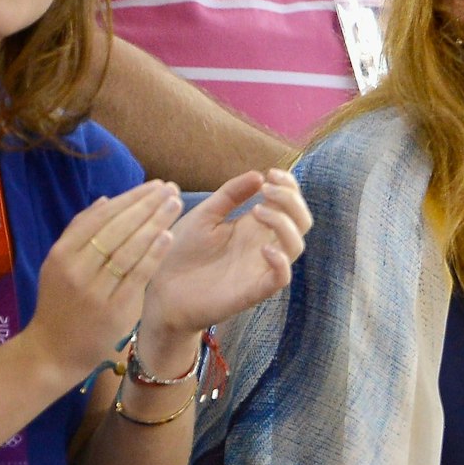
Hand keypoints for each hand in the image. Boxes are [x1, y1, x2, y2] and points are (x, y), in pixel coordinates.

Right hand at [25, 181, 184, 377]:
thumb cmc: (59, 304)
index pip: (100, 217)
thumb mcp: (57, 264)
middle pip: (117, 229)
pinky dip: (153, 255)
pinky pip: (137, 276)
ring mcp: (96, 291)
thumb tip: (106, 200)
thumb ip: (79, 231)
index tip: (153, 186)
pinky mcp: (114, 310)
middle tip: (170, 189)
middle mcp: (77, 269)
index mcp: (62, 254)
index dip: (129, 199)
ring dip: (155, 224)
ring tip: (174, 205)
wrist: (53, 351)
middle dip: (146, 205)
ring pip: (129, 250)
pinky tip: (168, 236)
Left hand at [141, 169, 309, 335]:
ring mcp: (260, 267)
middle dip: (291, 199)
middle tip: (267, 189)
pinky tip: (264, 249)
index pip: (288, 204)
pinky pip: (281, 278)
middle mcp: (263, 244)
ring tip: (257, 211)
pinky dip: (281, 262)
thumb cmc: (182, 252)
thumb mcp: (205, 214)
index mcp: (253, 226)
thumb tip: (258, 175)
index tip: (270, 173)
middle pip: (301, 221)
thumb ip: (230, 194)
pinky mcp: (253, 290)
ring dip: (284, 223)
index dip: (289, 186)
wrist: (162, 289)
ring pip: (296, 246)